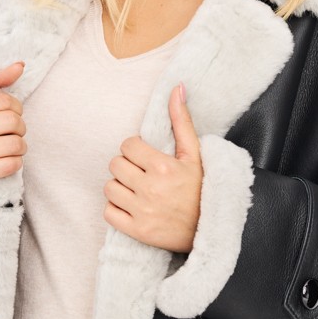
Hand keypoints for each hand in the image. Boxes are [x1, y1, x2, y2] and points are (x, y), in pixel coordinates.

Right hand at [0, 61, 27, 202]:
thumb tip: (20, 65)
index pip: (4, 101)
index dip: (16, 107)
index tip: (11, 114)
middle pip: (12, 121)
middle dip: (20, 127)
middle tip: (14, 133)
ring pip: (15, 144)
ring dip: (21, 147)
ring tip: (13, 147)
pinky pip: (11, 165)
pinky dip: (16, 162)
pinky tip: (7, 161)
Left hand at [103, 83, 201, 252]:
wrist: (209, 229)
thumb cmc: (200, 188)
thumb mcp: (194, 154)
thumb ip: (181, 121)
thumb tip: (176, 87)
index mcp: (163, 167)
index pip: (127, 146)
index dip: (135, 149)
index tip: (145, 157)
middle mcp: (150, 189)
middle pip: (115, 165)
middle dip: (126, 166)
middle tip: (140, 173)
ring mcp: (142, 211)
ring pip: (109, 188)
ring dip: (119, 187)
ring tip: (135, 189)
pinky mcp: (137, 231)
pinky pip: (109, 212)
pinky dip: (115, 209)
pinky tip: (131, 206)